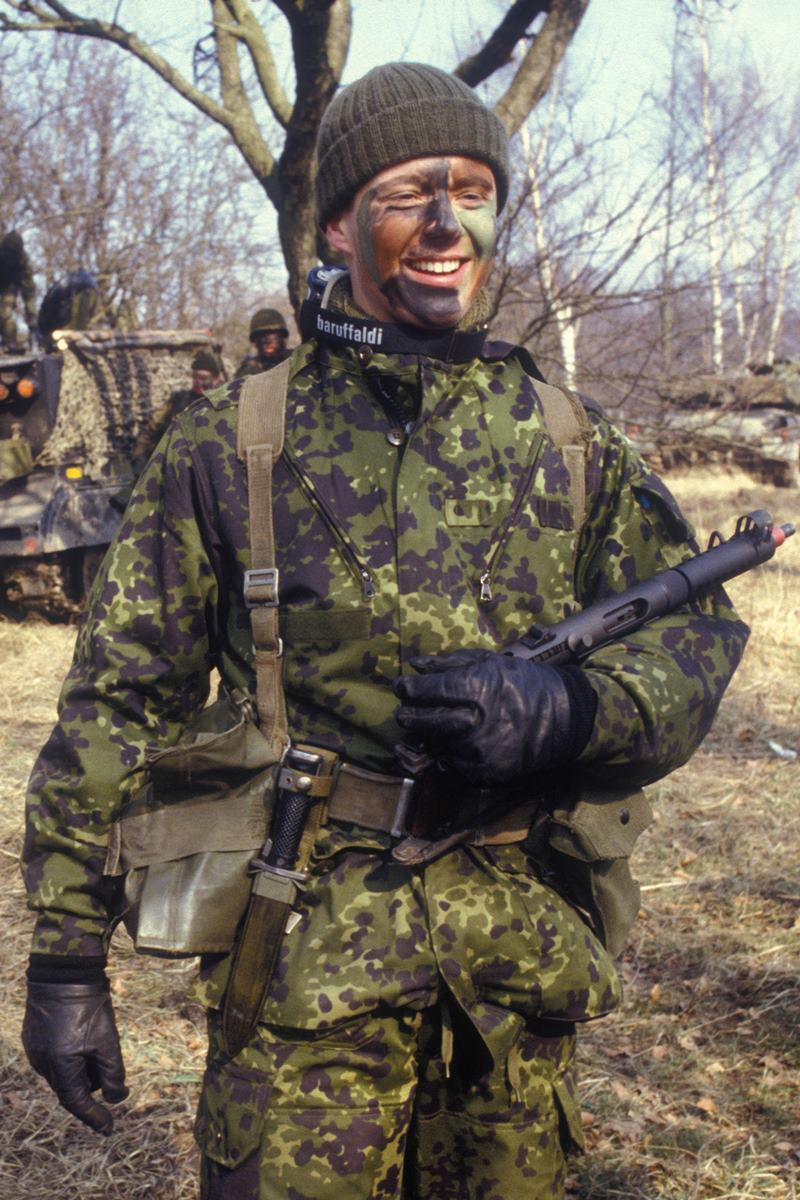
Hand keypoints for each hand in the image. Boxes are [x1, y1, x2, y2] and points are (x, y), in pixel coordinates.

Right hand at [22, 980, 128, 1134]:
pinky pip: (53, 1057)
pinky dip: (70, 1057)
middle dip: (92, 1087)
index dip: (94, 1117)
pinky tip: (83, 1040)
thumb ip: (114, 1074)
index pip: (77, 1103)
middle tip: (112, 1082)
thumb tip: (117, 1098)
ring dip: (81, 1071)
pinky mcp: (33, 1036)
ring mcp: (35, 1049)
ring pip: (62, 1072)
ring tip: (99, 1051)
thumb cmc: (88, 1007)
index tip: (109, 1128)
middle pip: (70, 1087)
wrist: (63, 972)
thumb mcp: (107, 1041)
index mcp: (60, 1067)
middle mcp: (42, 1063)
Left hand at [394, 649, 595, 784]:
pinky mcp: (487, 772)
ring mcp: (481, 750)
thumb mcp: (491, 662)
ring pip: (437, 745)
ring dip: (430, 737)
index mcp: (477, 689)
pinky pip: (454, 766)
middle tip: (404, 713)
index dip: (409, 689)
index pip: (429, 691)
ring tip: (433, 727)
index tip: (401, 687)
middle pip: (426, 722)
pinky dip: (449, 756)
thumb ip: (451, 662)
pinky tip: (455, 744)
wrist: (562, 719)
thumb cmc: (523, 684)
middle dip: (409, 716)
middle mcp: (476, 721)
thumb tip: (416, 665)